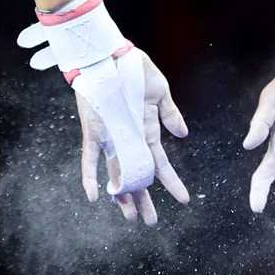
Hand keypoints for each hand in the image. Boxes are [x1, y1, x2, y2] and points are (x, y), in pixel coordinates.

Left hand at [77, 49, 189, 224]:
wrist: (109, 53)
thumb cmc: (134, 68)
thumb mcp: (159, 90)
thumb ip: (169, 113)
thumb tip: (183, 135)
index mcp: (146, 129)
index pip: (160, 163)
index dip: (171, 182)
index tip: (183, 199)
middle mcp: (128, 138)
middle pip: (138, 175)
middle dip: (144, 199)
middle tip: (151, 221)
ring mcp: (110, 137)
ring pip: (116, 173)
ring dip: (122, 195)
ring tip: (129, 217)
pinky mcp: (93, 131)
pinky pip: (90, 158)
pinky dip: (91, 177)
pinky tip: (95, 196)